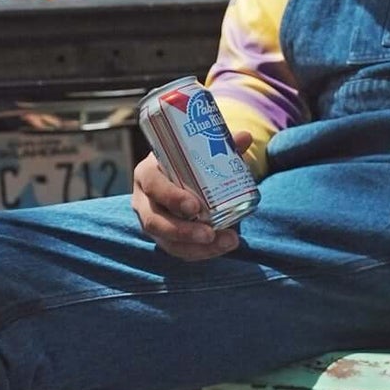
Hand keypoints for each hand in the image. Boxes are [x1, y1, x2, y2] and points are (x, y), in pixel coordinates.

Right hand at [132, 131, 252, 260]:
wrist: (182, 178)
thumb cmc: (188, 161)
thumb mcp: (199, 152)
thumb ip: (221, 145)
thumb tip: (245, 137)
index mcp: (147, 173)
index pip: (152, 185)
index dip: (170, 197)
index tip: (194, 207)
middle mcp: (144, 201)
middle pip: (154, 221)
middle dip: (182, 231)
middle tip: (210, 233)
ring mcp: (152, 222)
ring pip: (167, 242)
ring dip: (197, 247)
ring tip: (227, 241)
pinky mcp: (164, 239)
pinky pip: (179, 251)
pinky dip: (202, 252)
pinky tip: (223, 246)